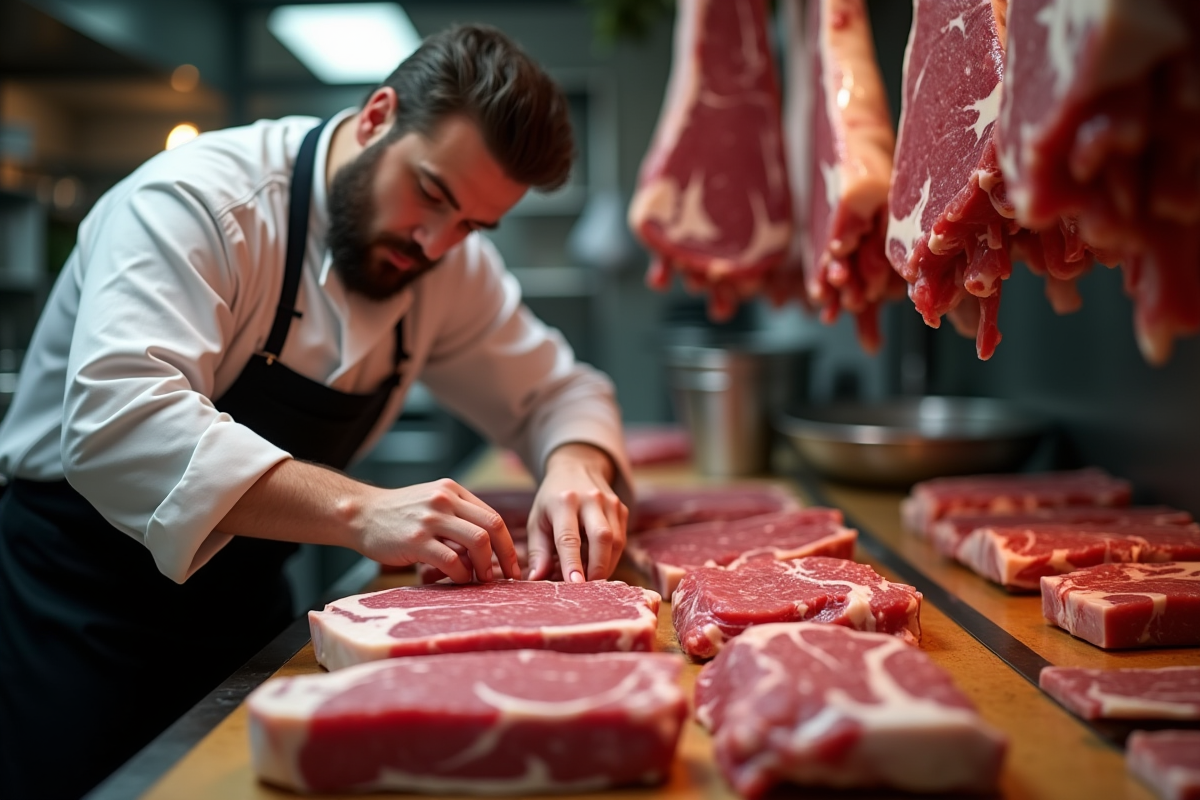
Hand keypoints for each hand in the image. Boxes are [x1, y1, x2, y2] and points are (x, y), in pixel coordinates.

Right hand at [357, 478, 520, 583]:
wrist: (359, 514)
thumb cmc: (397, 515)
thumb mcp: (431, 502)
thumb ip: (457, 518)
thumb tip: (487, 550)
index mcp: (453, 491)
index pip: (493, 516)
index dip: (508, 544)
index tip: (513, 565)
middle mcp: (445, 500)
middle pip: (493, 526)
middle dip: (506, 556)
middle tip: (508, 578)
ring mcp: (430, 519)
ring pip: (478, 541)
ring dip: (486, 566)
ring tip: (482, 580)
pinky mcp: (416, 540)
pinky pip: (452, 560)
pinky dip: (461, 575)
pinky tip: (458, 580)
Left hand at [525, 443, 627, 581]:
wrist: (576, 467)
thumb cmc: (551, 501)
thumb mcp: (537, 521)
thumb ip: (538, 551)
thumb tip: (536, 579)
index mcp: (563, 501)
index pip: (569, 537)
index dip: (572, 562)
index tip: (575, 584)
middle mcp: (590, 499)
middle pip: (602, 538)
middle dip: (597, 567)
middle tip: (588, 589)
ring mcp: (610, 502)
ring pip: (616, 541)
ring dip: (605, 565)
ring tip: (590, 578)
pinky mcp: (622, 509)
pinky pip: (621, 539)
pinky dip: (611, 557)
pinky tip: (598, 564)